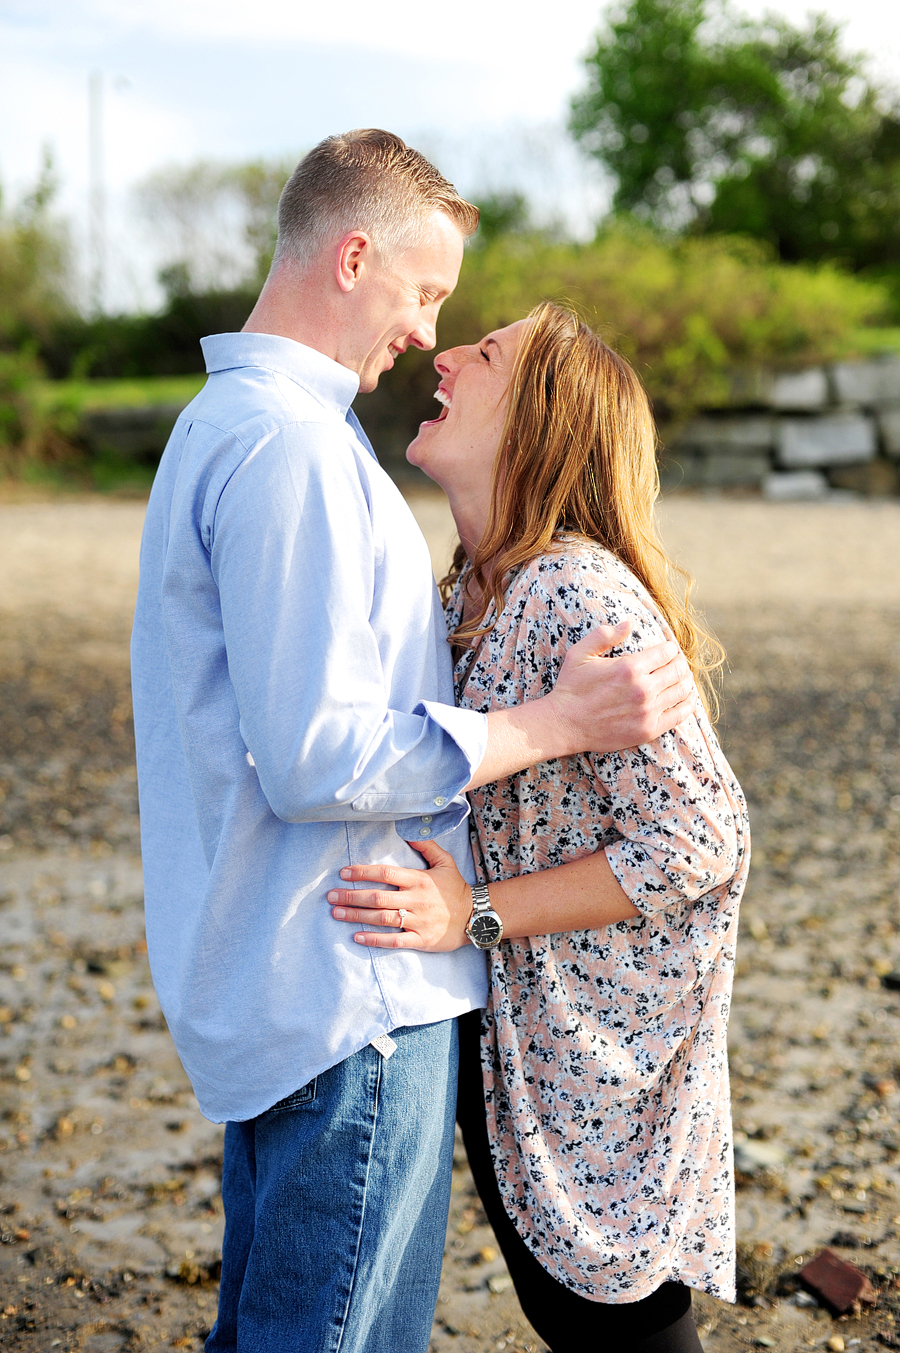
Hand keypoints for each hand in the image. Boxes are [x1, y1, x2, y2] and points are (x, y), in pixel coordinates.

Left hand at [327, 839, 472, 950]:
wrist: (476, 917)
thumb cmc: (456, 888)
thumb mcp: (445, 862)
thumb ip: (426, 846)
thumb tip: (407, 830)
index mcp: (419, 880)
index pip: (386, 873)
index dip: (363, 872)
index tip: (343, 873)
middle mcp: (416, 900)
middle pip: (378, 897)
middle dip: (351, 896)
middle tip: (331, 896)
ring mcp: (418, 921)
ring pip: (382, 918)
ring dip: (357, 916)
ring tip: (336, 913)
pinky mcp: (421, 939)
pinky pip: (394, 941)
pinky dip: (374, 940)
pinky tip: (357, 937)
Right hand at [547, 620, 695, 754]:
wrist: (564, 725)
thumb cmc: (571, 688)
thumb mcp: (580, 654)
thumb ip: (604, 635)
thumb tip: (629, 623)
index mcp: (629, 668)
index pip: (666, 652)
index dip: (670, 647)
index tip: (668, 649)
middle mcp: (643, 689)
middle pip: (678, 670)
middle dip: (680, 662)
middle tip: (676, 662)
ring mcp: (648, 711)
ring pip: (682, 691)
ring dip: (685, 681)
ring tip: (682, 678)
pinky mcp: (649, 730)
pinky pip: (680, 715)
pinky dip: (688, 704)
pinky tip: (687, 698)